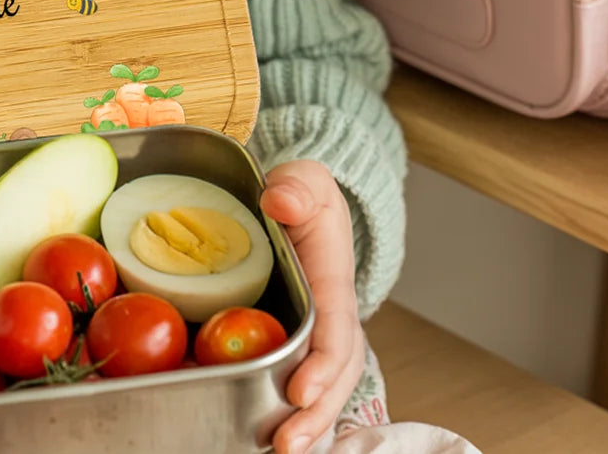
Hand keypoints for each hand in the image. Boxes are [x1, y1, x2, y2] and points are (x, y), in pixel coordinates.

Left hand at [260, 160, 364, 453]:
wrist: (298, 204)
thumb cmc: (301, 195)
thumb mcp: (303, 180)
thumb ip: (297, 187)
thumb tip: (281, 200)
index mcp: (333, 280)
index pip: (335, 327)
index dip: (322, 362)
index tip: (302, 389)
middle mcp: (332, 317)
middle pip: (335, 374)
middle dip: (316, 412)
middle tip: (288, 441)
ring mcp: (318, 336)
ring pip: (324, 388)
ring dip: (308, 423)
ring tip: (283, 450)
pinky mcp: (299, 346)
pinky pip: (302, 383)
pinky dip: (296, 415)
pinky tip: (272, 440)